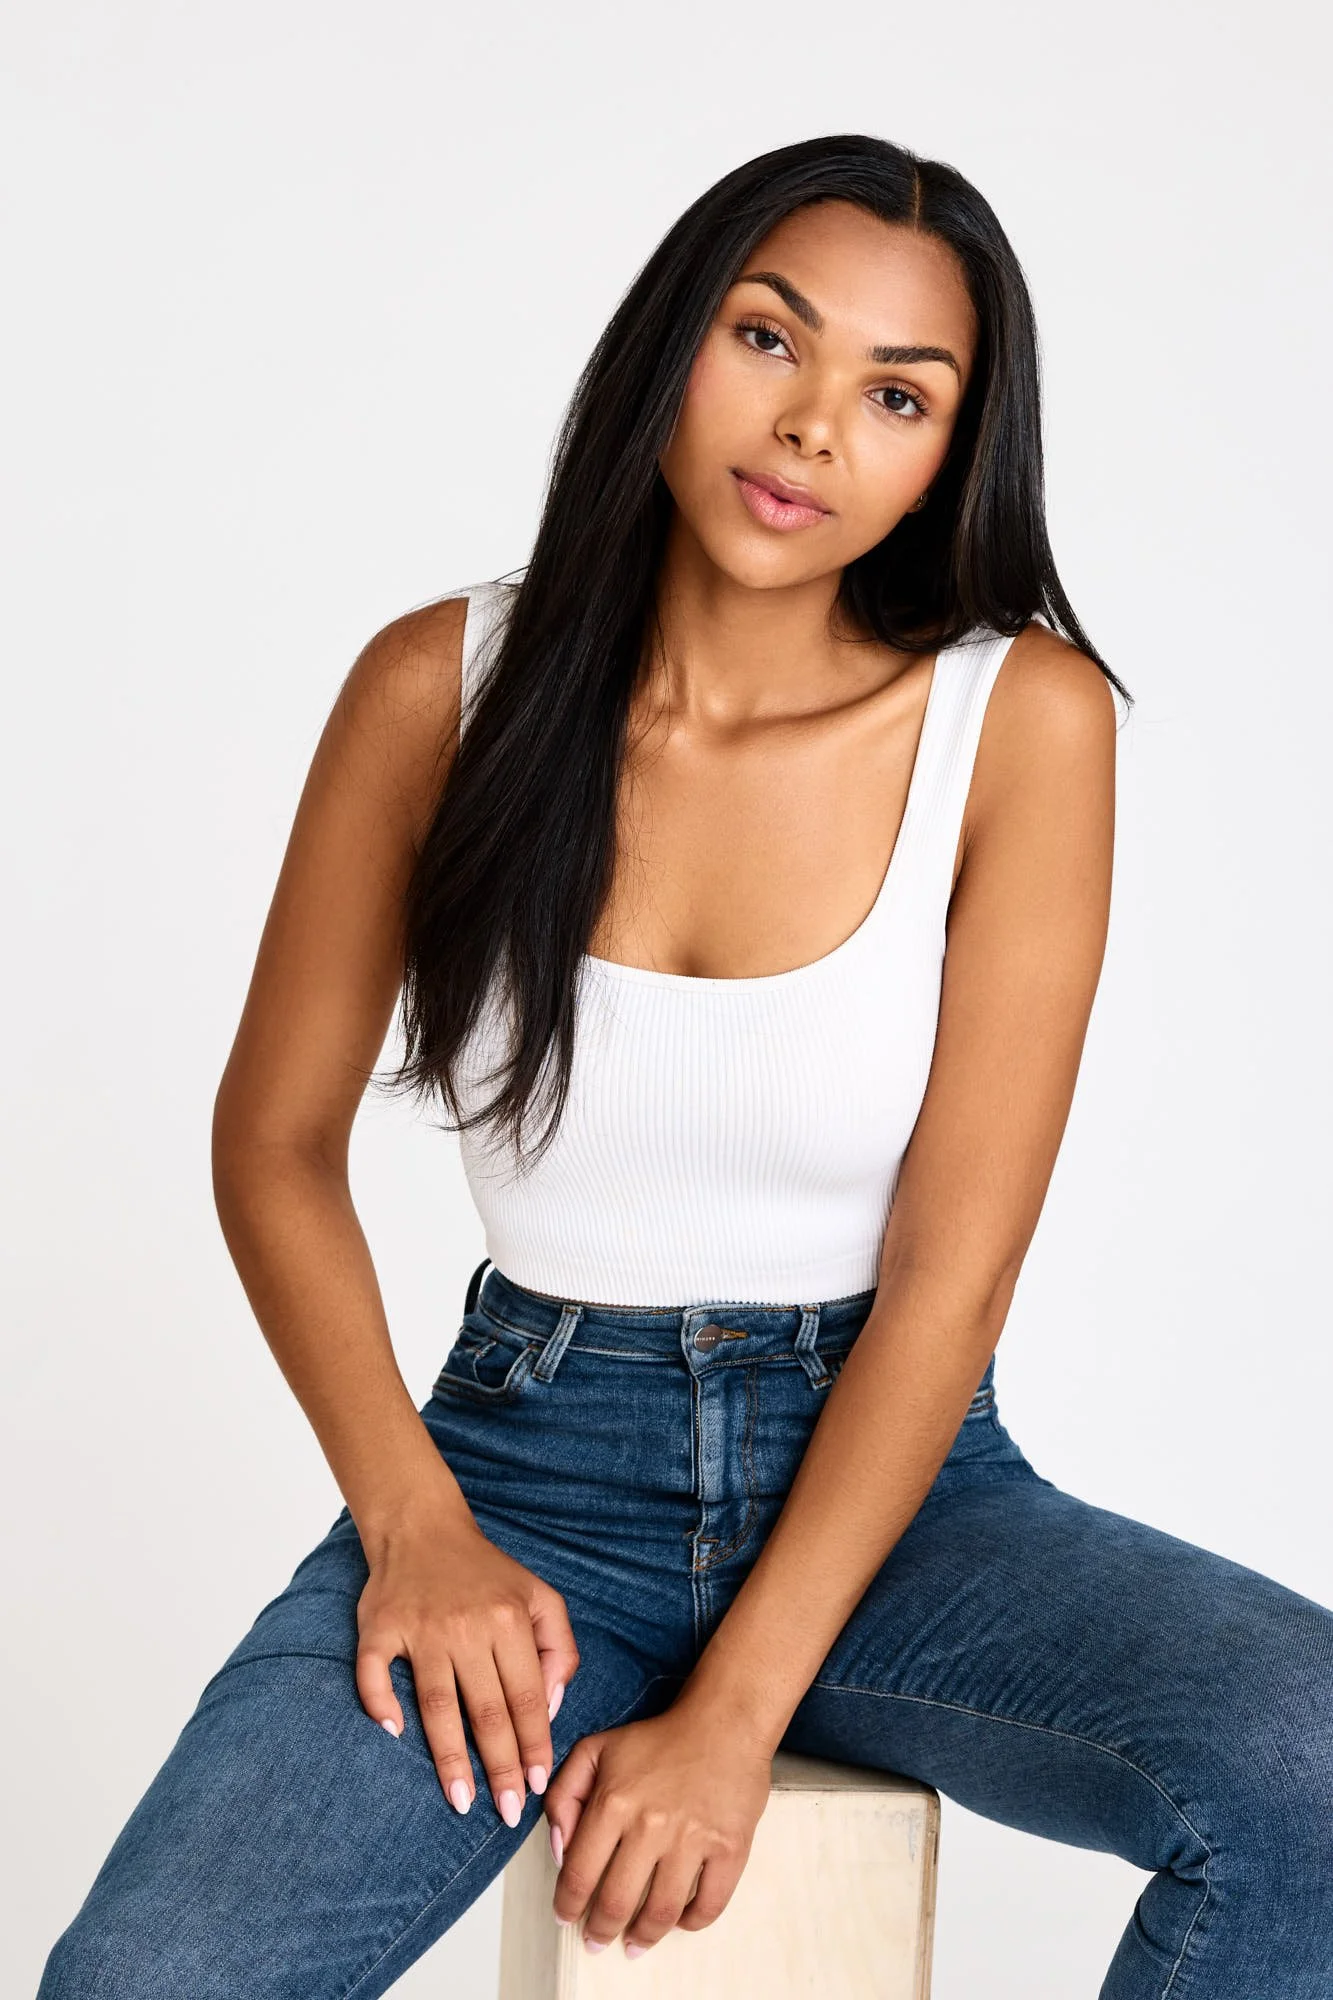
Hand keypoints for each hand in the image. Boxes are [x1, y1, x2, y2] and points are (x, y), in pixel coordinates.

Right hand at [355, 1499, 579, 1824]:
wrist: (424, 1528)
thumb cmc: (486, 1573)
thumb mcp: (540, 1597)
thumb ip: (559, 1649)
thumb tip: (550, 1708)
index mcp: (509, 1621)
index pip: (527, 1698)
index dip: (534, 1746)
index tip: (537, 1787)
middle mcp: (466, 1627)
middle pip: (486, 1711)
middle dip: (501, 1767)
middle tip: (507, 1812)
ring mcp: (421, 1629)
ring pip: (438, 1705)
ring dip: (450, 1758)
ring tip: (461, 1801)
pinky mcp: (380, 1627)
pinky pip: (374, 1673)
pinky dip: (380, 1702)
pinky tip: (394, 1733)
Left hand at [544, 1704, 771, 1957]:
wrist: (724, 1722)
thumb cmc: (658, 1738)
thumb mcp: (596, 1750)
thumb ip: (564, 1795)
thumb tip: (559, 1849)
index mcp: (613, 1802)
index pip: (579, 1873)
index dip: (568, 1906)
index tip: (566, 1918)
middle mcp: (650, 1825)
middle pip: (617, 1902)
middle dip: (600, 1931)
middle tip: (597, 1940)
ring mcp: (692, 1840)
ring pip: (661, 1912)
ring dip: (643, 1937)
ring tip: (634, 1943)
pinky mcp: (729, 1848)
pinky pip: (709, 1904)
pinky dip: (692, 1922)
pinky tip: (680, 1922)